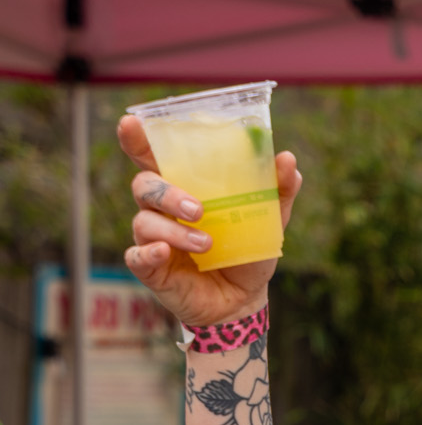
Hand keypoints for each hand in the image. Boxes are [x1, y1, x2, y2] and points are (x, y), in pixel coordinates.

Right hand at [119, 114, 302, 329]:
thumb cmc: (248, 251)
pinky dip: (148, 252)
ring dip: (174, 230)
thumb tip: (287, 159)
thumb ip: (278, 189)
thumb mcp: (269, 220)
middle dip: (167, 193)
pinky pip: (137, 255)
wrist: (244, 300)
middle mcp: (161, 209)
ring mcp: (153, 238)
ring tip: (207, 244)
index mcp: (183, 186)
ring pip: (145, 221)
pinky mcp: (151, 268)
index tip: (131, 123)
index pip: (152, 156)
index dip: (137, 139)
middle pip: (144, 185)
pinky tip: (164, 253)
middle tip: (199, 209)